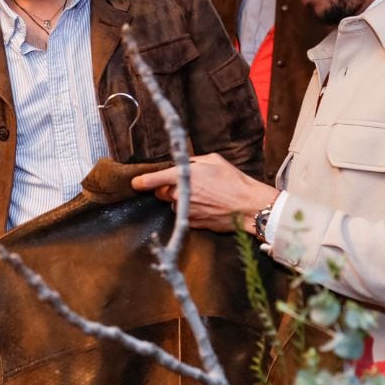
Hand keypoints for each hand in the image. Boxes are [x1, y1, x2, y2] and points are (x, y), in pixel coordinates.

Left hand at [131, 153, 279, 233]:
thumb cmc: (234, 181)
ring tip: (201, 196)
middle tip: (184, 184)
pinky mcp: (193, 223)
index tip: (135, 184)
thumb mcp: (214, 161)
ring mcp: (186, 211)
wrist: (249, 207)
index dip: (141, 182)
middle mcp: (180, 195)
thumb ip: (194, 161)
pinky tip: (206, 206)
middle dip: (167, 188)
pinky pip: (184, 215)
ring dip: (180, 200)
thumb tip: (185, 164)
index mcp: (183, 176)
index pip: (152, 181)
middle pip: (160, 193)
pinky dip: (190, 211)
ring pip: (173, 205)